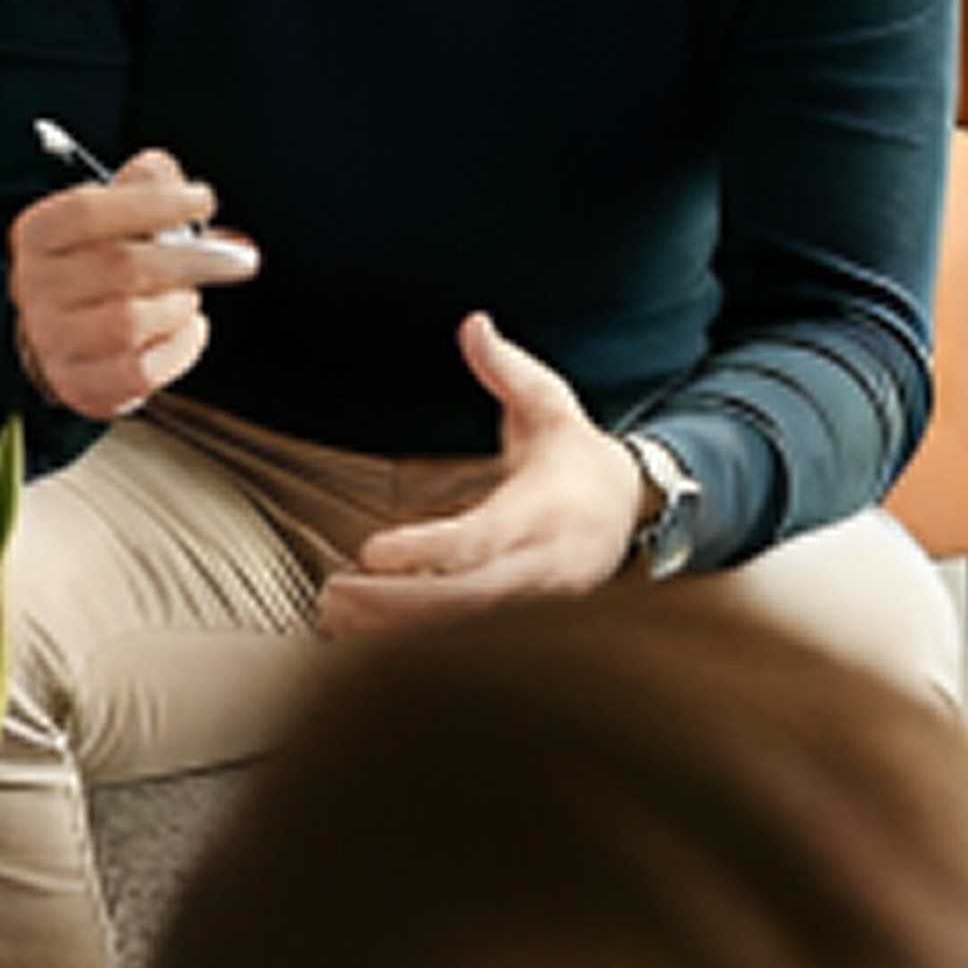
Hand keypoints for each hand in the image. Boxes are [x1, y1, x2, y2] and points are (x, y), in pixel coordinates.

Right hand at [7, 149, 257, 423]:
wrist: (62, 337)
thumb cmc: (99, 264)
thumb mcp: (111, 214)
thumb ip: (141, 184)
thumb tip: (163, 172)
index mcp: (39, 234)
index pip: (90, 211)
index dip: (154, 203)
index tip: (203, 199)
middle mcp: (37, 287)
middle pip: (122, 266)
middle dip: (193, 258)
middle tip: (240, 258)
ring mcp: (55, 340)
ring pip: (132, 320)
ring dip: (179, 304)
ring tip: (189, 295)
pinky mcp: (83, 383)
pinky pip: (143, 368)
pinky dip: (180, 345)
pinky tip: (186, 327)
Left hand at [318, 314, 646, 630]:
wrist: (634, 511)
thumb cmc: (578, 456)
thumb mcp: (552, 405)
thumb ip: (509, 370)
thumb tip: (474, 323)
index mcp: (544, 511)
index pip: (481, 539)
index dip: (427, 551)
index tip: (371, 552)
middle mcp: (542, 565)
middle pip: (469, 600)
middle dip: (399, 605)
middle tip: (334, 596)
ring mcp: (537, 603)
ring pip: (467, 630)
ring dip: (397, 632)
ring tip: (332, 620)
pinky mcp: (527, 623)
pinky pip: (470, 641)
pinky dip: (417, 644)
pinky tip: (363, 639)